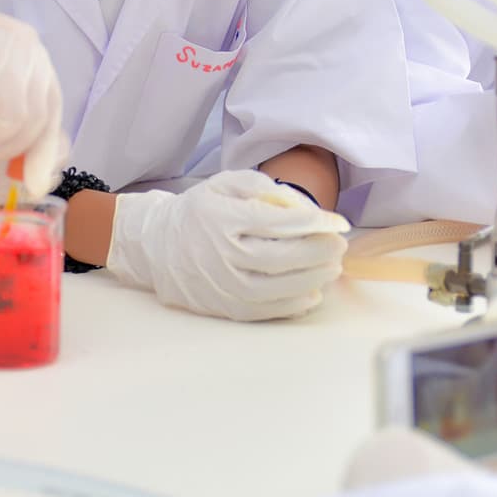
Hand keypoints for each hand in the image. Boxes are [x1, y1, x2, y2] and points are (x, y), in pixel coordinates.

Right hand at [104, 169, 349, 321]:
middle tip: (339, 245)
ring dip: (313, 279)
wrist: (157, 246)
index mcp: (221, 219)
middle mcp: (222, 254)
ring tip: (332, 268)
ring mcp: (224, 285)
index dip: (315, 223)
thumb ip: (264, 189)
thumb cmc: (199, 212)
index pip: (278, 223)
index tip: (338, 223)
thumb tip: (303, 209)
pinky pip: (268, 311)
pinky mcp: (226, 307)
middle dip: (319, 252)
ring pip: (279, 288)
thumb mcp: (225, 185)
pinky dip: (295, 304)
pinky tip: (313, 292)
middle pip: (282, 258)